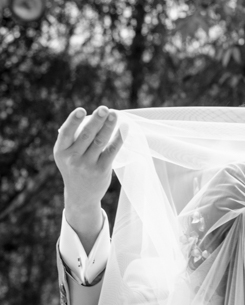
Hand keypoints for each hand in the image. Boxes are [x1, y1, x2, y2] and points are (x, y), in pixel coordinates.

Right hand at [54, 106, 122, 253]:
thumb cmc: (74, 168)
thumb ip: (73, 139)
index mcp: (61, 151)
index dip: (73, 121)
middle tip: (104, 109)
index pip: (66, 133)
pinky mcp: (101, 170)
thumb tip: (93, 117)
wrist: (81, 196)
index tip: (82, 110)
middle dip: (96, 120)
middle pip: (86, 135)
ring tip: (114, 114)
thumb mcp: (66, 155)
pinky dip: (118, 138)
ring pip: (100, 141)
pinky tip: (124, 128)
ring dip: (109, 126)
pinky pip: (112, 151)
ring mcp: (87, 165)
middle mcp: (72, 158)